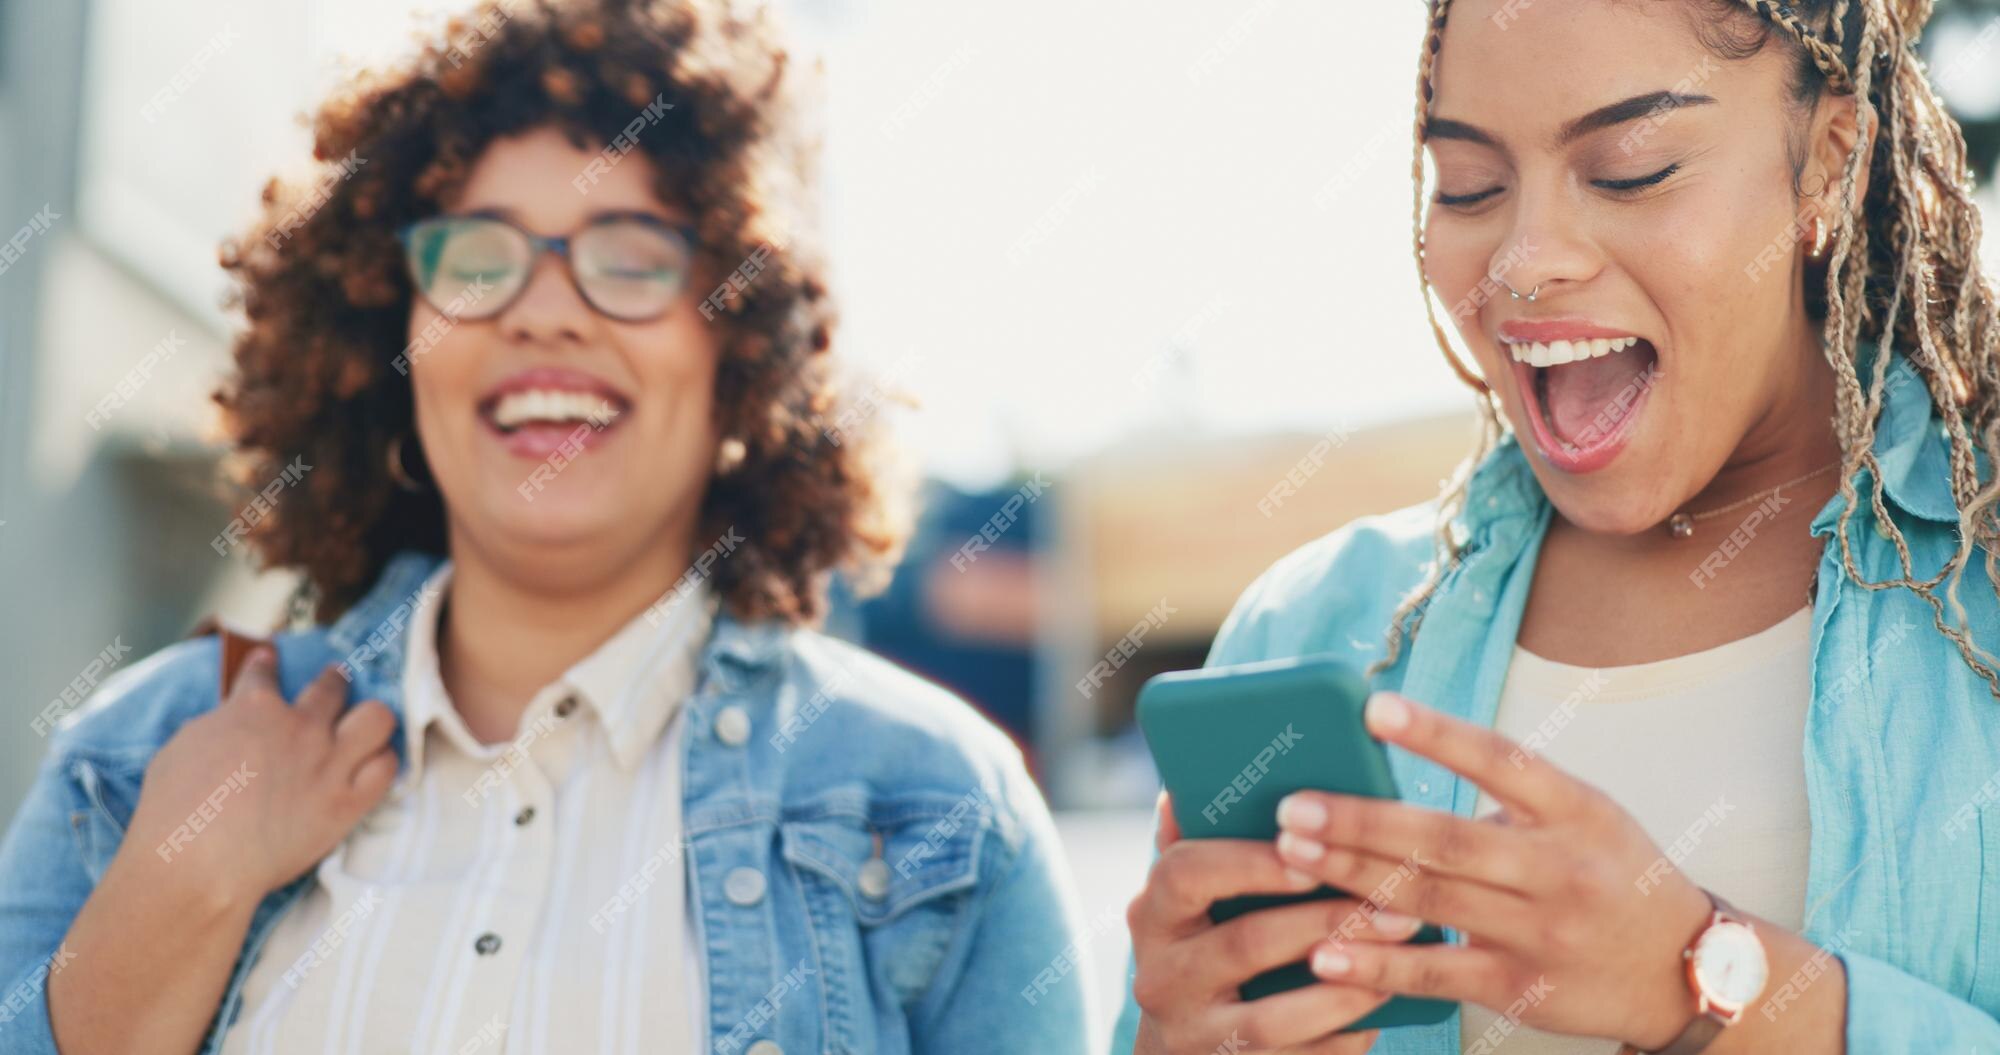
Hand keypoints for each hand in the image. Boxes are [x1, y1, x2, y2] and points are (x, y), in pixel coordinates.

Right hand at [120, 646, 398, 906]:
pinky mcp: (348, 801)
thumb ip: (213, 729)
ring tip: (366, 721)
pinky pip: (387, 768)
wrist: (197, 863)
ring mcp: (328, 763)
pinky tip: (374, 766)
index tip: (269, 657)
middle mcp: (299, 726)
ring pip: (377, 717)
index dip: (266, 662)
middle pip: (332, 686)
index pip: (263, 671)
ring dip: (371, 717)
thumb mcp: (180, 749)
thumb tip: (225, 723)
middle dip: (333, 679)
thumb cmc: (173, 811)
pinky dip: (382, 763)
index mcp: (251, 708)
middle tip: (334, 680)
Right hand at [1126, 792, 1394, 1054]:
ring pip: (1275, 1014)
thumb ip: (1193, 845)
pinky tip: (1386, 1005)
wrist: (1184, 1054)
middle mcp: (1160, 977)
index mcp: (1150, 914)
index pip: (1186, 873)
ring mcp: (1194, 1035)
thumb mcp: (1188, 901)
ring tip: (1401, 955)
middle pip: (1246, 942)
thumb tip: (1183, 785)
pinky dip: (1347, 1033)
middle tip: (1398, 904)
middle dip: (1329, 921)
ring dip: (1348, 983)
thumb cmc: (1204, 949)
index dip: (1251, 862)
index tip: (1315, 852)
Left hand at [1269, 692, 1714, 1050]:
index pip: (1501, 760)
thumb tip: (1390, 776)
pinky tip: (1323, 951)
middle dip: (1362, 822)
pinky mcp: (1522, 987)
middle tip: (1294, 806)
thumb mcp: (1582, 816)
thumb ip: (1505, 798)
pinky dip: (1376, 963)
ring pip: (1431, 900)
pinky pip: (1437, 972)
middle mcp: (1560, 868)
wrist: (1682, 968)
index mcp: (1576, 809)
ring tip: (1291, 854)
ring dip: (1352, 878)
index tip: (1372, 709)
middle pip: (1446, 839)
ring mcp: (1541, 931)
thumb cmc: (1608, 871)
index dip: (1437, 734)